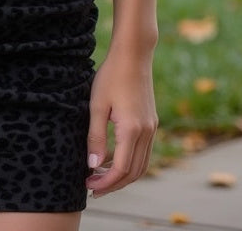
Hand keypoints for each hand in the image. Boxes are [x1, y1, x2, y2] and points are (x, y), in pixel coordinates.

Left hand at [85, 49, 157, 197]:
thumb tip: (92, 166)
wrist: (133, 54)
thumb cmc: (111, 76)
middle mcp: (146, 132)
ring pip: (141, 164)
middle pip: (134, 172)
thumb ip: (95, 137)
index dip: (106, 182)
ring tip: (100, 176)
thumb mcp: (97, 105)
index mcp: (133, 129)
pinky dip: (129, 161)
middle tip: (92, 187)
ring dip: (122, 175)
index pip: (122, 169)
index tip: (89, 186)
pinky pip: (142, 151)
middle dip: (114, 184)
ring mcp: (151, 127)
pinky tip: (111, 157)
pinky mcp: (151, 121)